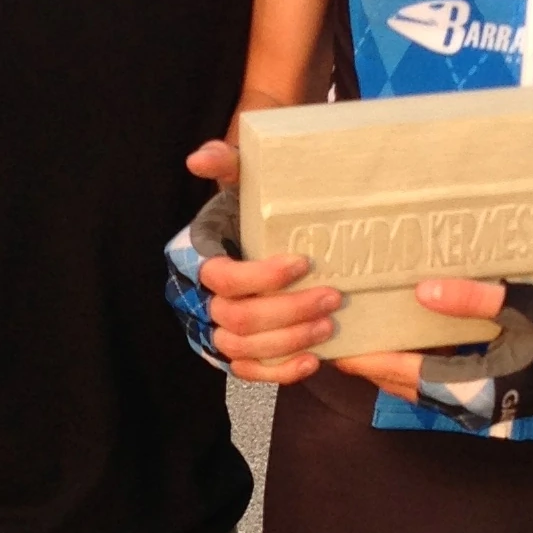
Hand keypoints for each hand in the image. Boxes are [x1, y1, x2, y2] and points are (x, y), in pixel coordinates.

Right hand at [179, 136, 341, 383]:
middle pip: (237, 318)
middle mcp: (205, 300)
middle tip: (332, 296)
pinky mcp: (236, 353)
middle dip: (288, 310)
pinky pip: (249, 373)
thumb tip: (199, 159)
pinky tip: (312, 361)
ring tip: (329, 325)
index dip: (261, 276)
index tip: (302, 263)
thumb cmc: (252, 210)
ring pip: (243, 348)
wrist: (263, 237)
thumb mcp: (243, 181)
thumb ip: (226, 163)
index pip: (221, 278)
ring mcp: (218, 330)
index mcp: (201, 259)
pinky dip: (280, 372)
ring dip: (289, 339)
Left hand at [333, 277, 506, 401]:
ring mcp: (479, 403)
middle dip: (374, 367)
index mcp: (478, 385)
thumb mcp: (526, 306)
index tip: (340, 352)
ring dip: (394, 367)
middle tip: (341, 343)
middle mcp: (472, 403)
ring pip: (422, 387)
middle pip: (408, 385)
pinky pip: (439, 383)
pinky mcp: (486, 397)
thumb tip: (422, 291)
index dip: (374, 363)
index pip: (412, 374)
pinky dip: (418, 364)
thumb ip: (474, 300)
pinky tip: (411, 339)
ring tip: (367, 339)